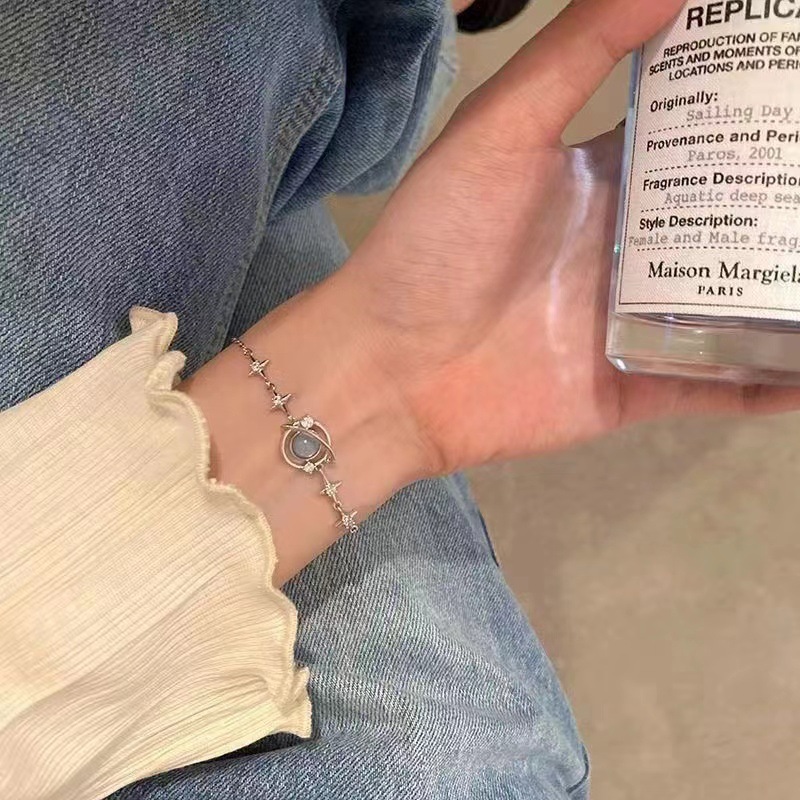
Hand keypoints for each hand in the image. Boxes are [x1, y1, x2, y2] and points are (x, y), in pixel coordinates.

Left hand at [335, 0, 799, 474]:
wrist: (390, 369)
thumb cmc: (435, 244)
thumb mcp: (499, 131)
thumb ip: (575, 53)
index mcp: (600, 179)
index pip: (695, 132)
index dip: (753, 105)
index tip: (797, 80)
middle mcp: (626, 246)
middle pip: (730, 215)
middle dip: (785, 197)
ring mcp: (634, 320)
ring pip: (735, 300)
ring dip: (788, 289)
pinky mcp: (632, 387)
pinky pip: (715, 387)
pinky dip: (769, 384)